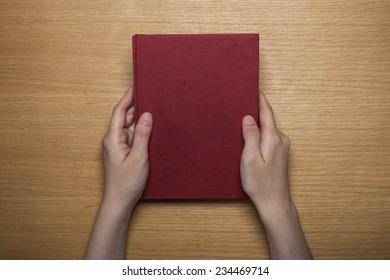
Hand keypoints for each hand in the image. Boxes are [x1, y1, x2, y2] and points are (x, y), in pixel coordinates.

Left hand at [102, 87, 152, 211]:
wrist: (119, 202)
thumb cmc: (127, 183)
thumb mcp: (139, 157)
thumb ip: (142, 135)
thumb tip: (147, 115)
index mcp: (113, 138)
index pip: (119, 111)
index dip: (128, 97)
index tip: (137, 85)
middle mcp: (113, 140)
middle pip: (124, 117)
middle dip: (137, 107)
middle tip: (152, 98)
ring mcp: (117, 146)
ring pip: (129, 127)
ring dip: (140, 121)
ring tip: (155, 113)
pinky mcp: (122, 152)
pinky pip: (132, 137)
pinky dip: (140, 132)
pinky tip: (151, 131)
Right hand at [241, 92, 290, 213]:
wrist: (274, 202)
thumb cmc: (260, 183)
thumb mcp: (250, 158)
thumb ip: (250, 135)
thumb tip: (248, 117)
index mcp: (273, 138)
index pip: (266, 111)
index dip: (259, 98)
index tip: (253, 87)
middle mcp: (281, 139)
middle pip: (267, 118)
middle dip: (255, 108)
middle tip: (241, 100)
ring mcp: (282, 146)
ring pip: (267, 127)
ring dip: (257, 122)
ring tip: (242, 117)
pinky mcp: (280, 153)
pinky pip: (268, 136)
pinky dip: (259, 132)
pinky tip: (250, 136)